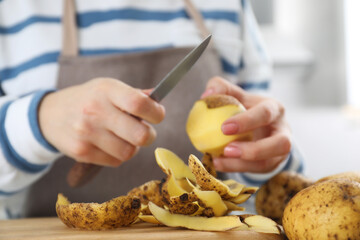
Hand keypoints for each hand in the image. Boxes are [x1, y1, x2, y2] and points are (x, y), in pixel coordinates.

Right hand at [39, 78, 164, 166]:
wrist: (50, 114)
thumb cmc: (88, 99)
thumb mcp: (108, 88)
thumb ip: (134, 94)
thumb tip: (157, 100)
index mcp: (107, 90)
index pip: (139, 103)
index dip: (156, 113)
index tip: (157, 115)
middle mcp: (95, 110)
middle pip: (140, 135)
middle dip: (149, 135)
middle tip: (145, 132)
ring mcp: (87, 133)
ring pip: (129, 152)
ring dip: (132, 147)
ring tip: (124, 138)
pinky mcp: (81, 152)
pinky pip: (115, 162)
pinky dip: (118, 155)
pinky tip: (109, 144)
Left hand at [202, 77, 290, 172]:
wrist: (258, 124)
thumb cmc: (246, 107)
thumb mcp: (237, 95)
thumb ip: (222, 88)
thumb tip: (206, 95)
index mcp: (275, 109)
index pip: (265, 114)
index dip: (247, 121)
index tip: (224, 127)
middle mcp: (283, 131)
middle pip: (281, 144)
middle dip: (254, 150)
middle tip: (227, 149)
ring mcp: (280, 151)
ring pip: (268, 163)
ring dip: (242, 164)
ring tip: (218, 160)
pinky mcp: (271, 164)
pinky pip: (257, 171)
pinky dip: (237, 169)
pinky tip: (219, 164)